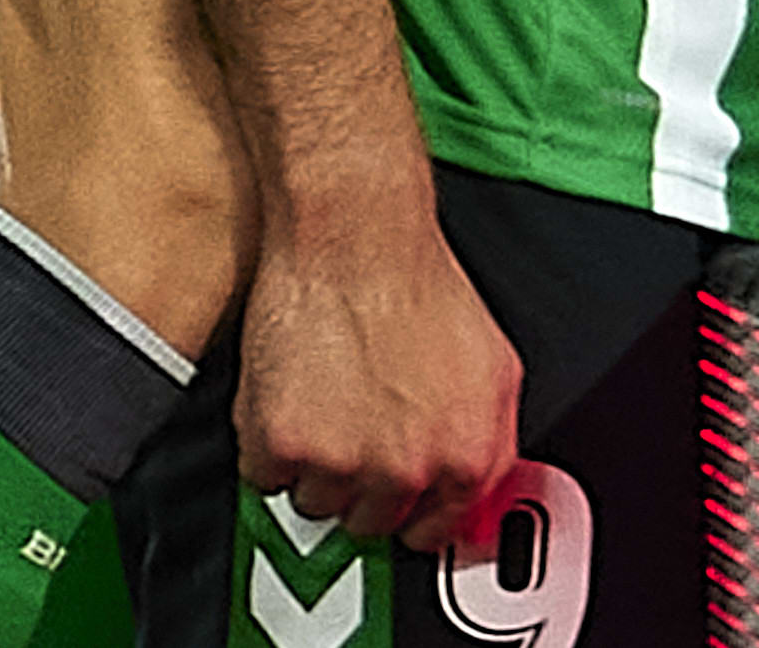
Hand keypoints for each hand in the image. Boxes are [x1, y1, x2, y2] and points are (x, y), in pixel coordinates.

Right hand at [236, 206, 520, 552]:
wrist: (354, 228)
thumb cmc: (416, 278)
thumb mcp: (493, 364)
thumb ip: (491, 440)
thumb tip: (477, 497)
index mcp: (468, 458)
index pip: (433, 530)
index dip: (409, 499)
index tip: (392, 479)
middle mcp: (409, 470)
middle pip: (369, 520)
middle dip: (359, 474)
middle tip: (353, 412)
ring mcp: (344, 464)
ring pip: (315, 501)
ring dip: (312, 458)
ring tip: (323, 388)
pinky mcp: (283, 445)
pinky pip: (265, 475)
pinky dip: (268, 439)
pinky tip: (290, 386)